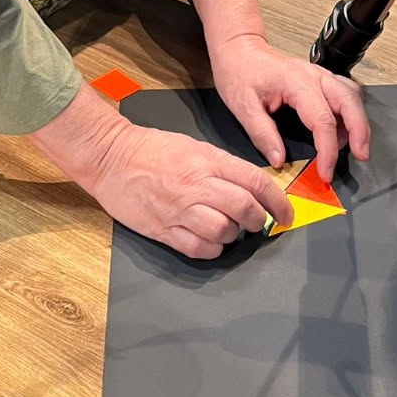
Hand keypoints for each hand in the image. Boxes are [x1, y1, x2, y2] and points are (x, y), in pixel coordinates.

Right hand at [85, 123, 293, 259]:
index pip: (255, 182)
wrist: (110, 157)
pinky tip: (210, 240)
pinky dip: (212, 249)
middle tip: (260, 223)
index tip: (286, 214)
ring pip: (224, 231)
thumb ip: (222, 167)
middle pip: (244, 209)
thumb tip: (251, 189)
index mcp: (207, 160)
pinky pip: (199, 248)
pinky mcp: (162, 229)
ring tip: (229, 229)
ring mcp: (179, 209)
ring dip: (234, 235)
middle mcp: (196, 185)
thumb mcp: (194, 147)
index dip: (278, 202)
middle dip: (260, 221)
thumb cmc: (151, 149)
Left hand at [209, 34, 369, 183]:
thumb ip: (262, 135)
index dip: (328, 150)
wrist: (239, 50)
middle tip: (361, 155)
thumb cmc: (239, 72)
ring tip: (353, 146)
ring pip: (352, 95)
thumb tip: (279, 160)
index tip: (326, 172)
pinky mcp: (320, 78)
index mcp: (296, 82)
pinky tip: (344, 127)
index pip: (323, 120)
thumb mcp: (243, 106)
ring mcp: (320, 74)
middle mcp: (314, 75)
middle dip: (360, 132)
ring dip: (358, 120)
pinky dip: (351, 110)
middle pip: (350, 102)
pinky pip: (346, 92)